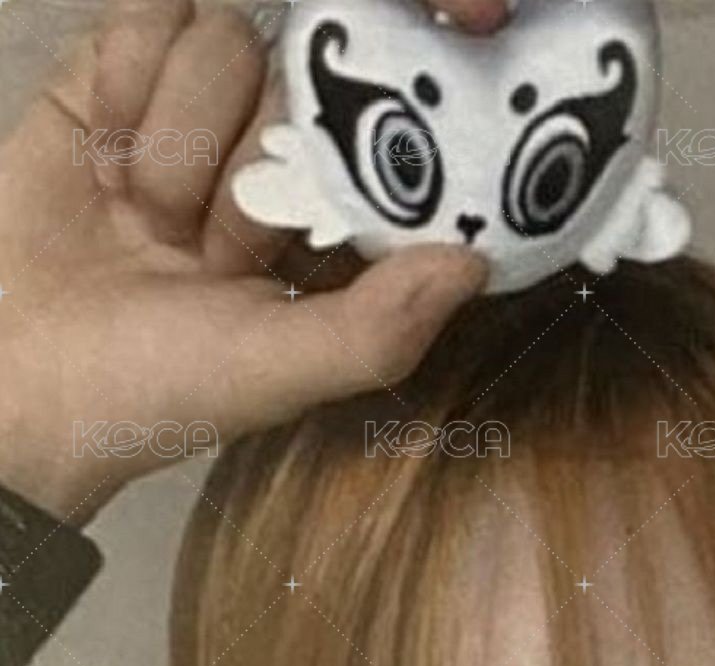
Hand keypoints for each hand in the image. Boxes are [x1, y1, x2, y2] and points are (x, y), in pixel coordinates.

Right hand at [0, 0, 507, 523]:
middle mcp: (264, 154)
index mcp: (320, 221)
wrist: (21, 375)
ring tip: (144, 217)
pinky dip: (125, 87)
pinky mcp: (113, 71)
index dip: (351, 155)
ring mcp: (188, 105)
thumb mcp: (282, 371)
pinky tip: (104, 163)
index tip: (314, 211)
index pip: (373, 135)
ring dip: (179, 139)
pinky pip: (148, 13)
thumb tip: (477, 265)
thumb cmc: (154, 387)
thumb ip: (380, 324)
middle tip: (201, 251)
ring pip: (225, 37)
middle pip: (296, 77)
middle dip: (245, 171)